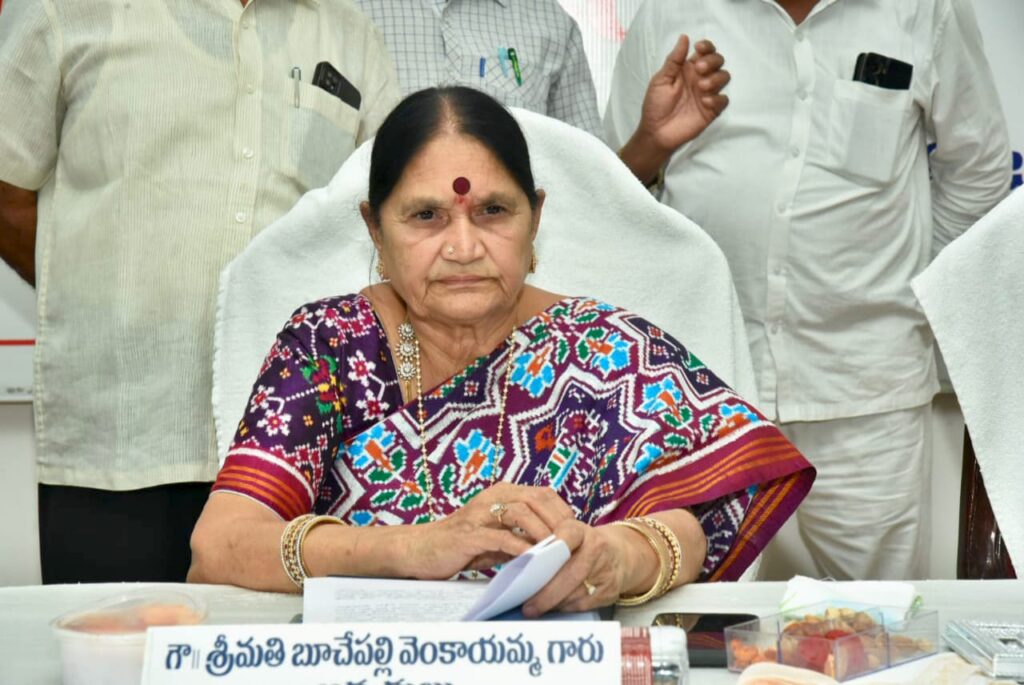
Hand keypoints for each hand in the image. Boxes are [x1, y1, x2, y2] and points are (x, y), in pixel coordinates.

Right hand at [401, 482, 575, 579]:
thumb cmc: (460, 545)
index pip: (542, 493)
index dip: (562, 510)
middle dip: (558, 520)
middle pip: (536, 499)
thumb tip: (552, 547)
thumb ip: (519, 536)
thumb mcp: (495, 536)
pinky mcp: (468, 535)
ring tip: (556, 550)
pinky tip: (531, 559)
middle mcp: (491, 497)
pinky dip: (519, 547)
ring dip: (542, 531)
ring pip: (520, 513)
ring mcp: (479, 514)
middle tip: (572, 542)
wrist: (420, 550)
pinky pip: (499, 537)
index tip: (576, 531)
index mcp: (500, 493)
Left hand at [521, 519, 634, 616]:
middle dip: (547, 593)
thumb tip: (519, 566)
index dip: (549, 550)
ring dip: (553, 604)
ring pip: (576, 593)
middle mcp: (597, 547)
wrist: (619, 554)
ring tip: (535, 608)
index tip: (531, 565)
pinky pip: (583, 604)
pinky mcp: (610, 590)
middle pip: (571, 573)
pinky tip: (553, 609)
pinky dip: (565, 608)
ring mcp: (606, 570)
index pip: (566, 537)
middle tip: (527, 606)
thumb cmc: (581, 546)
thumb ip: (547, 546)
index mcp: (581, 530)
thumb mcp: (567, 536)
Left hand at [640, 35, 729, 151]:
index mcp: (688, 69)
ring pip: (724, 77)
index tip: (698, 49)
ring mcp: (707, 94)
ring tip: (701, 87)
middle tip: (699, 70)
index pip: (704, 52)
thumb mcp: (661, 80)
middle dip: (712, 61)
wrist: (656, 132)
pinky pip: (724, 100)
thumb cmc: (655, 105)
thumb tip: (684, 37)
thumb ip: (673, 60)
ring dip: (715, 78)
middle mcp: (700, 78)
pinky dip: (717, 98)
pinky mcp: (711, 110)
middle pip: (718, 61)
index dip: (706, 47)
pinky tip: (704, 102)